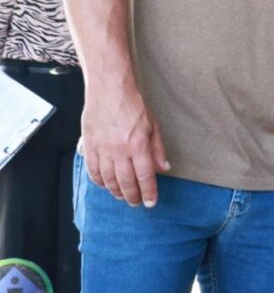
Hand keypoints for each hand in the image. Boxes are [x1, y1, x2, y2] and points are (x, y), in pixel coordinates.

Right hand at [81, 89, 169, 207]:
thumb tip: (164, 168)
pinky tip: (105, 185)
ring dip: (116, 191)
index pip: (145, 176)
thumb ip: (157, 149)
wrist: (109, 90)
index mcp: (138, 145)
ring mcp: (102, 149)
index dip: (148, 192)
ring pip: (108, 179)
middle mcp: (119, 150)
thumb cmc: (132, 105)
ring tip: (122, 196)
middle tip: (136, 203)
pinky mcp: (89, 146)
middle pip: (126, 182)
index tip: (150, 202)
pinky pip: (93, 170)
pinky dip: (99, 181)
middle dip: (132, 196)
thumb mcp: (152, 125)